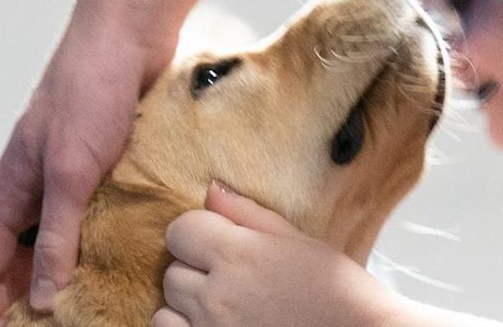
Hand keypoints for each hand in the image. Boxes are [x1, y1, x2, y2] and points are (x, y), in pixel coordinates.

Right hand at [0, 9, 169, 323]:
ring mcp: (71, 172)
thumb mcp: (71, 171)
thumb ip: (56, 234)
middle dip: (38, 293)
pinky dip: (108, 237)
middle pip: (24, 257)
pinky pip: (98, 211)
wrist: (128, 34)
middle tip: (73, 321)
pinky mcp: (106, 161)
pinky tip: (134, 253)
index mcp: (11, 188)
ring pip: (64, 235)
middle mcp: (36, 184)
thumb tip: (42, 295)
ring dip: (78, 266)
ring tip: (106, 296)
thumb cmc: (91, 90)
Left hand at [152, 182, 400, 326]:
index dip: (198, 232)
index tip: (218, 241)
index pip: (180, 230)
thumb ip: (249, 215)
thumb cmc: (337, 291)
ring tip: (223, 306)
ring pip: (165, 310)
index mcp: (239, 255)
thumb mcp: (299, 241)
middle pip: (173, 270)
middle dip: (195, 269)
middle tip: (232, 276)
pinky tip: (219, 325)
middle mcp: (217, 295)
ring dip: (187, 306)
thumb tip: (212, 190)